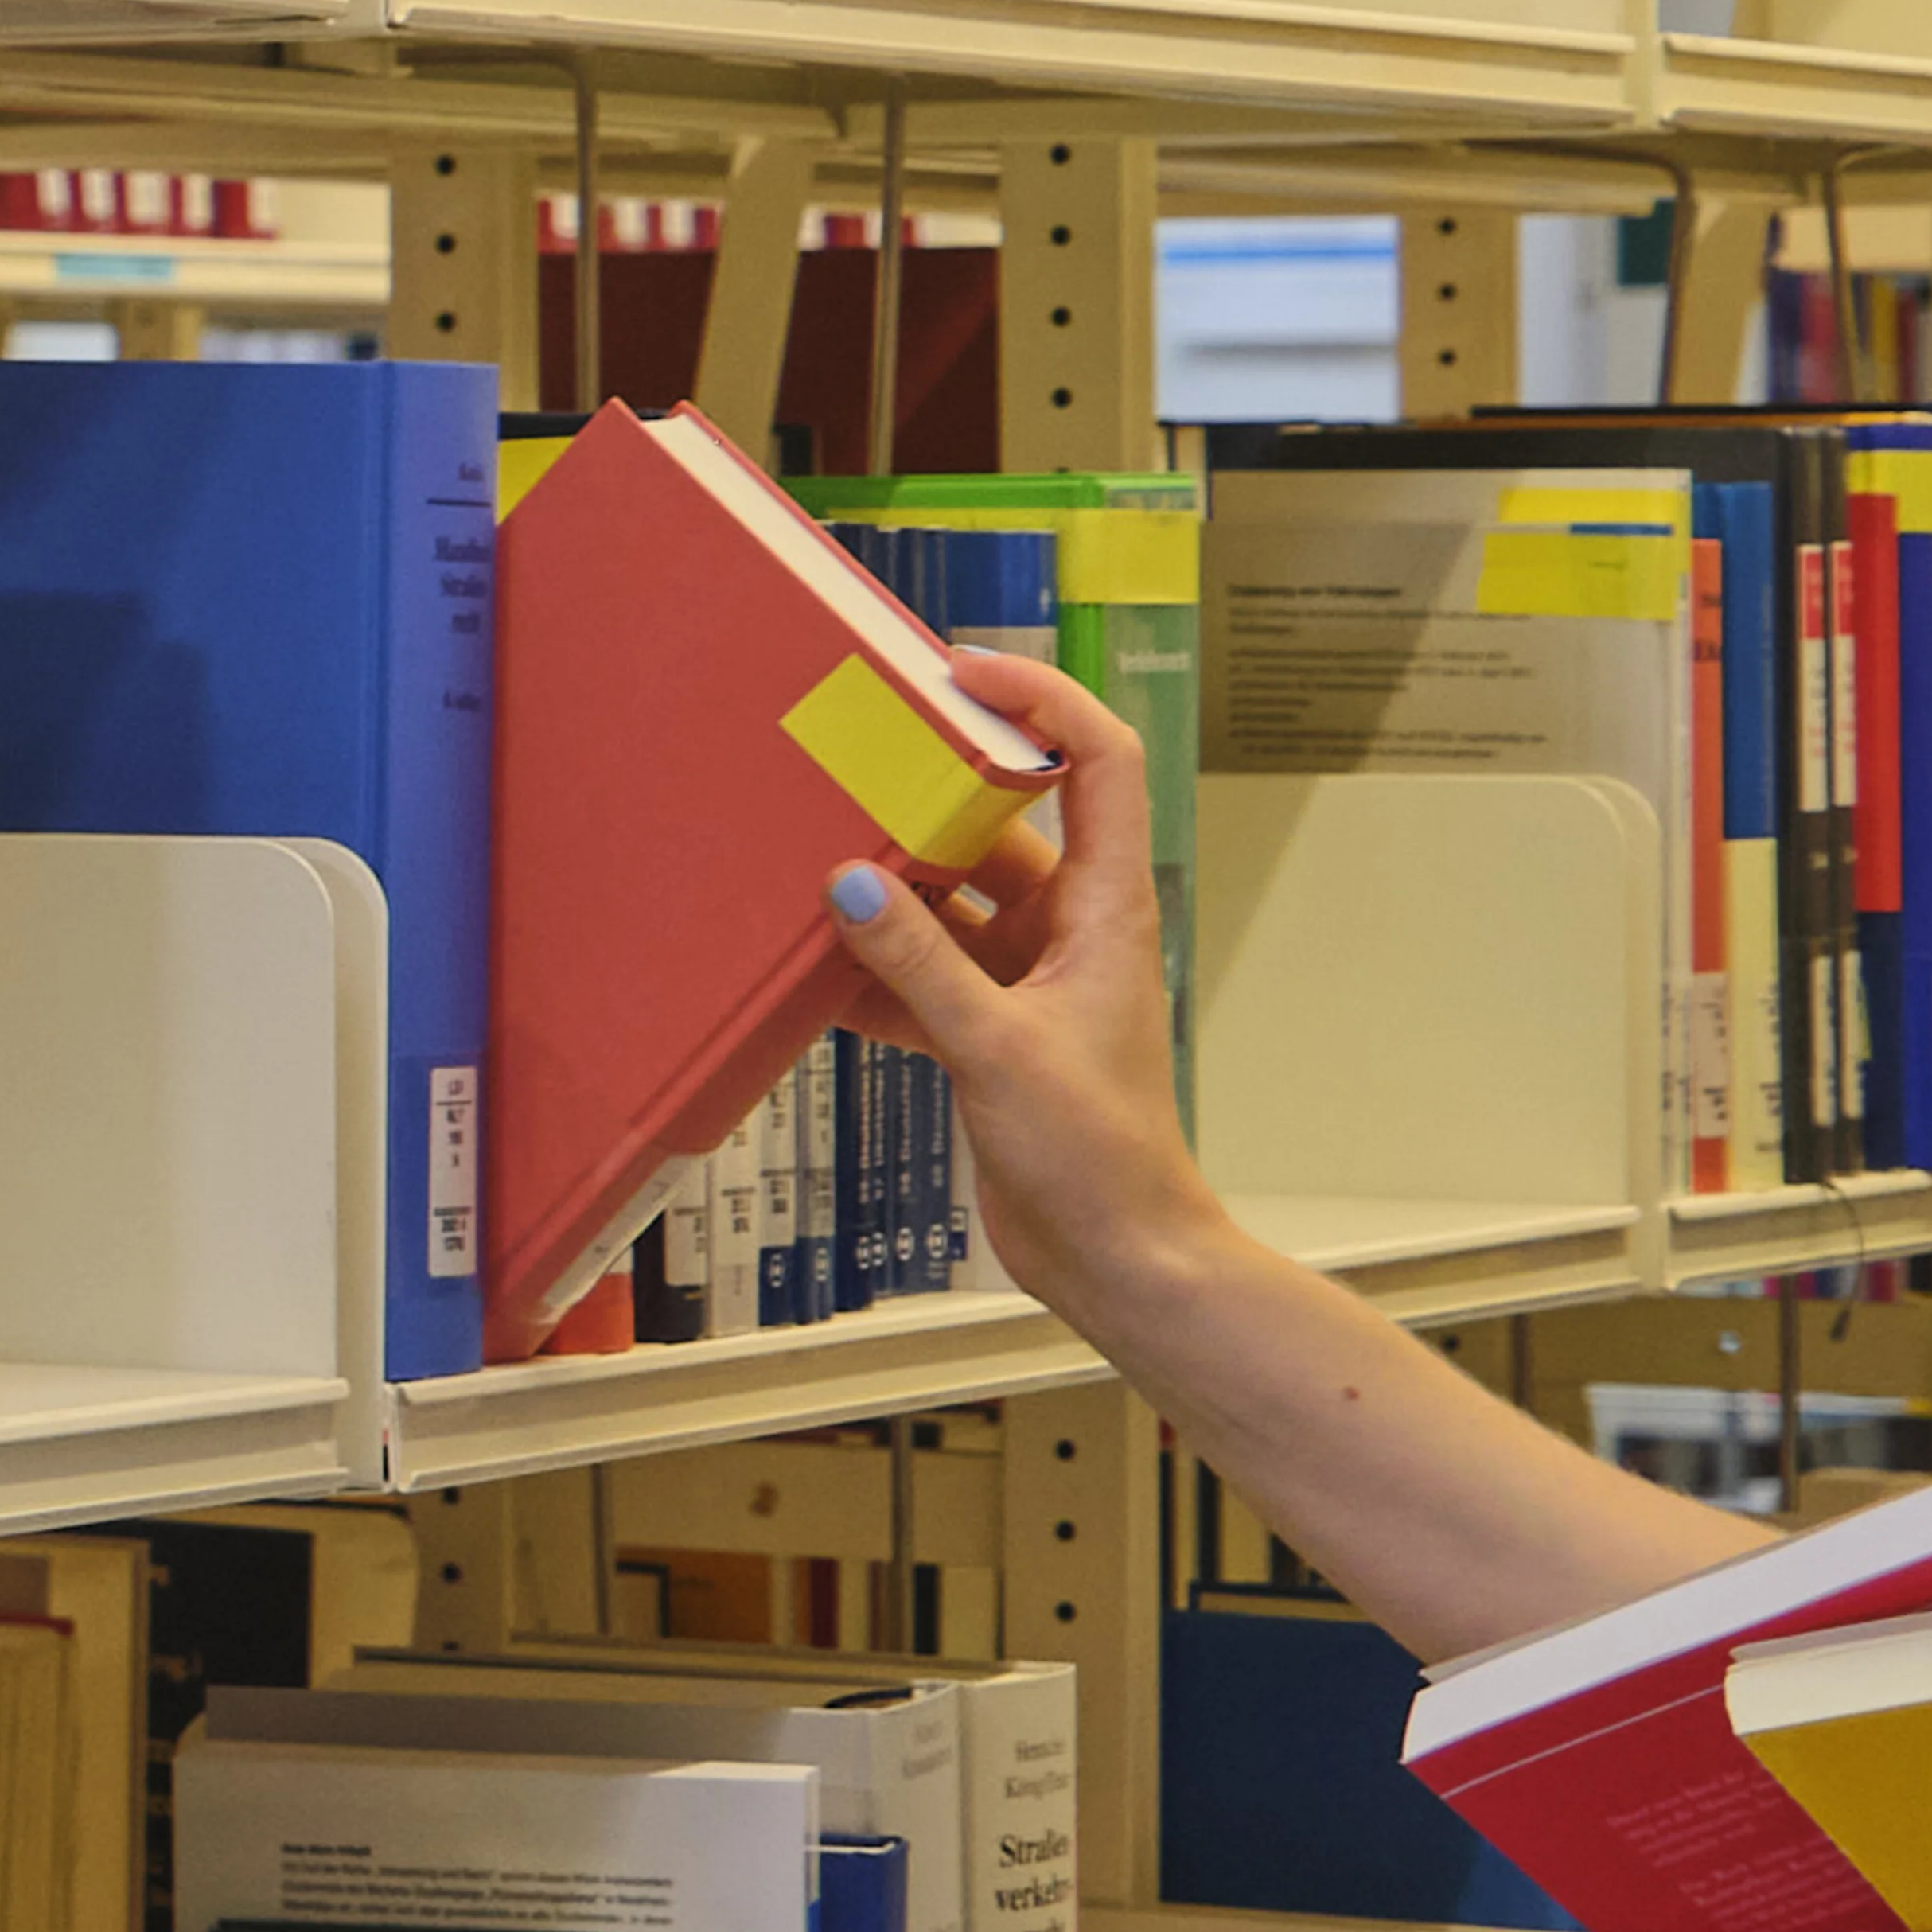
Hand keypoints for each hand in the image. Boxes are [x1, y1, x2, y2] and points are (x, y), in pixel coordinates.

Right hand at [820, 649, 1223, 1320]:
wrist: (1117, 1258)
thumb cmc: (1099, 1156)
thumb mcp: (997, 1047)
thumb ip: (918, 962)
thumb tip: (851, 880)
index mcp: (1107, 908)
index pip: (1096, 761)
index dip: (1041, 700)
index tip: (963, 673)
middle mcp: (1073, 930)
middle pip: (1003, 825)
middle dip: (929, 797)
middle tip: (853, 762)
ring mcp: (1031, 981)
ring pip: (952, 902)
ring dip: (891, 890)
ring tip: (814, 861)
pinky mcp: (993, 1033)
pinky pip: (926, 975)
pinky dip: (877, 972)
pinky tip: (817, 969)